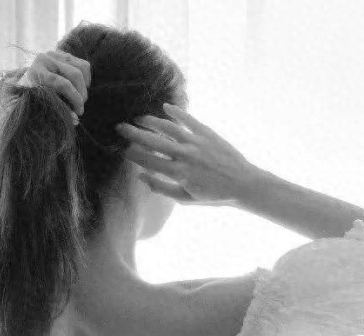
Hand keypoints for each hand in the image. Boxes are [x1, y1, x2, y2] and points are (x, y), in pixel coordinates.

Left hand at [17, 50, 90, 123]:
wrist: (25, 86)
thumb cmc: (33, 100)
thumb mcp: (43, 107)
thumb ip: (60, 112)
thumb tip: (76, 120)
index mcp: (38, 72)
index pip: (64, 84)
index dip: (75, 99)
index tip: (79, 112)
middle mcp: (46, 59)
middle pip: (75, 74)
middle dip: (82, 93)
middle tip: (80, 106)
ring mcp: (55, 54)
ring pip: (82, 67)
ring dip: (85, 86)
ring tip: (80, 97)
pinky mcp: (62, 54)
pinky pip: (82, 64)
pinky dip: (86, 78)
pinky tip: (80, 88)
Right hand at [115, 104, 263, 206]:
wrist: (242, 184)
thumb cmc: (214, 196)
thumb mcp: (186, 200)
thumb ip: (162, 188)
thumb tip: (141, 177)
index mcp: (178, 173)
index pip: (148, 160)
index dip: (133, 154)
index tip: (121, 149)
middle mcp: (184, 155)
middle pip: (153, 141)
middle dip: (134, 133)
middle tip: (120, 127)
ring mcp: (196, 142)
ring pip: (168, 127)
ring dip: (151, 121)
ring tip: (139, 118)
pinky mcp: (207, 133)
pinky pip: (188, 120)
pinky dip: (176, 112)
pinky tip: (165, 107)